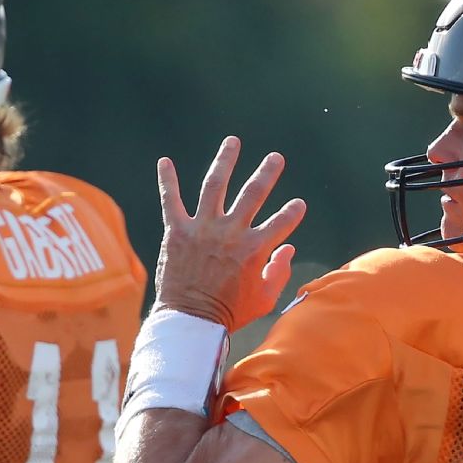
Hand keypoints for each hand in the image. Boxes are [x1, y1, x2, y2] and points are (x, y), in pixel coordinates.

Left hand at [153, 136, 306, 330]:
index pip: (282, 221)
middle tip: (276, 158)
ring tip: (233, 142)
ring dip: (225, 161)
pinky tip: (164, 161)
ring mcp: (203, 228)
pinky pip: (171, 200)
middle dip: (267, 173)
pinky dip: (167, 180)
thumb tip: (288, 249)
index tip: (298, 204)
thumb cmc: (230, 313)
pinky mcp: (177, 232)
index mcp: (256, 249)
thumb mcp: (265, 298)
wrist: (190, 321)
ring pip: (215, 185)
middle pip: (253, 193)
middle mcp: (231, 232)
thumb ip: (280, 272)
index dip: (293, 212)